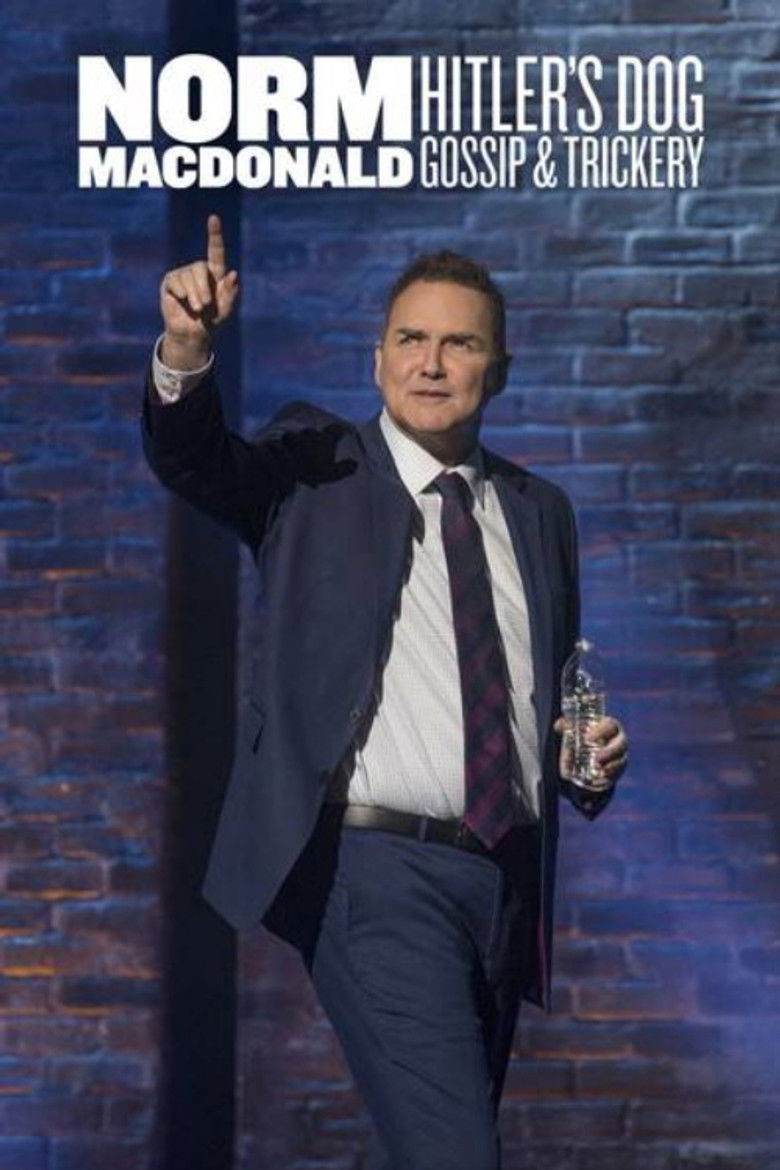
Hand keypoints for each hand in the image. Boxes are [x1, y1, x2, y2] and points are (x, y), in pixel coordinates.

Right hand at [159, 213, 238, 368]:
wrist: (193, 334)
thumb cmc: (212, 322)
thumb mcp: (225, 310)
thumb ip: (230, 293)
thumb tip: (233, 274)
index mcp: (215, 275)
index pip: (215, 251)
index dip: (214, 235)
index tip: (214, 218)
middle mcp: (198, 271)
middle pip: (200, 267)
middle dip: (204, 288)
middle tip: (206, 305)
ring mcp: (183, 275)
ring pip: (188, 276)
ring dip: (194, 296)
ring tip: (197, 309)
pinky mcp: (170, 282)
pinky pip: (175, 282)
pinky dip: (181, 294)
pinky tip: (182, 301)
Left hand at [553, 714, 627, 786]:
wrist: (595, 748)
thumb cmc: (587, 733)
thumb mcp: (577, 728)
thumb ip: (567, 725)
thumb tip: (558, 726)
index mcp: (610, 726)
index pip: (610, 726)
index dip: (600, 732)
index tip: (587, 738)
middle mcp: (619, 740)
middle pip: (620, 745)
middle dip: (610, 752)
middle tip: (596, 758)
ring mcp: (620, 755)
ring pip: (621, 761)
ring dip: (611, 767)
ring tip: (598, 770)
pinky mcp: (618, 769)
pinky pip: (617, 775)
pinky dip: (608, 778)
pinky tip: (598, 781)